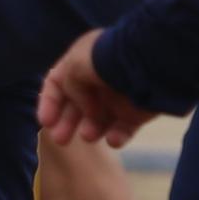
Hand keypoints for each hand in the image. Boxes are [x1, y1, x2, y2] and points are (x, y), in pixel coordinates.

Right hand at [37, 30, 164, 148]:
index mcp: (84, 60)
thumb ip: (68, 87)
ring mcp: (119, 95)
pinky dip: (117, 137)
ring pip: (98, 120)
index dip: (49, 102)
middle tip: (61, 139)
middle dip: (67, 123)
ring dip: (90, 130)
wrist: (152, 64)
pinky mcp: (138, 112)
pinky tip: (113, 139)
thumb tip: (83, 107)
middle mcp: (99, 77)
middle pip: (76, 104)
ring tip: (89, 135)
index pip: (58, 82)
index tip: (46, 122)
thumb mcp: (75, 67)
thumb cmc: (108, 61)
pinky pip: (123, 129)